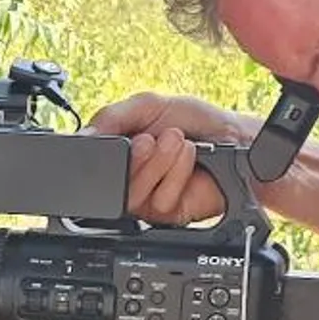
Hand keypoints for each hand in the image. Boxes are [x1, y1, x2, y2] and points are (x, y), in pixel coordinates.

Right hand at [83, 93, 252, 223]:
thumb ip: (112, 116)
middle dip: (136, 156)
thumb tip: (85, 133)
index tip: (122, 138)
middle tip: (154, 139)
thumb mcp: (149, 105)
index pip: (92, 160)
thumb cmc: (196, 123)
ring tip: (178, 143)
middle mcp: (128, 177)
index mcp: (118, 152)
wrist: (234, 141)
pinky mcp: (165, 213)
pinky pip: (159, 201)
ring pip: (133, 194)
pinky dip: (177, 176)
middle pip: (109, 182)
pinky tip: (189, 162)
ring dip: (160, 164)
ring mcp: (145, 198)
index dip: (101, 152)